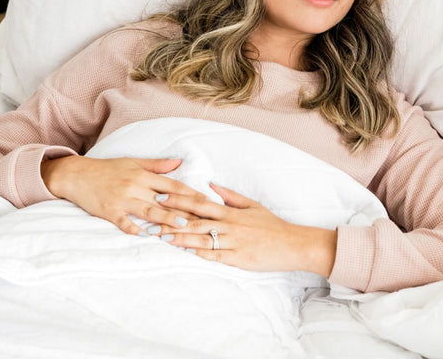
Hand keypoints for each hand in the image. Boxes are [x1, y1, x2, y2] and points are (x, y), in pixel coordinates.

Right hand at [40, 154, 201, 235]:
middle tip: (203, 218)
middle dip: (185, 209)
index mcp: (143, 175)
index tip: (207, 201)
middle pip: (165, 200)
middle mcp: (135, 186)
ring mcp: (122, 200)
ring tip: (182, 226)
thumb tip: (179, 163)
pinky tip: (148, 237)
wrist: (77, 175)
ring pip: (148, 211)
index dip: (191, 193)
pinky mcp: (109, 212)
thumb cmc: (108, 168)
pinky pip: (125, 223)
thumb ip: (157, 165)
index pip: (172, 185)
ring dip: (166, 219)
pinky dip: (136, 230)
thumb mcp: (134, 163)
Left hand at [154, 182, 337, 276]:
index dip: (179, 199)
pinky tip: (184, 252)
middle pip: (195, 220)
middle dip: (171, 219)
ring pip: (201, 238)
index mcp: (231, 212)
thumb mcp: (252, 205)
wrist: (292, 244)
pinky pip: (215, 255)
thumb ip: (230, 195)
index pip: (200, 203)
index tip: (161, 195)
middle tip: (150, 218)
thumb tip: (211, 184)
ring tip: (159, 236)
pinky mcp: (238, 259)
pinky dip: (199, 253)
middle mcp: (229, 225)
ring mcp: (233, 242)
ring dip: (179, 238)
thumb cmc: (271, 225)